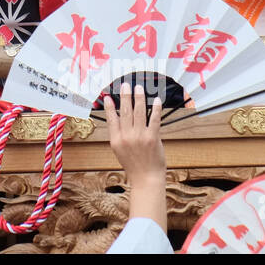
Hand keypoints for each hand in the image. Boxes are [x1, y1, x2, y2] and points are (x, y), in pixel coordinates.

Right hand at [103, 83, 166, 229]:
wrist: (146, 179)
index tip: (109, 96)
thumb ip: (118, 134)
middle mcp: (127, 136)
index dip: (110, 106)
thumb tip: (116, 118)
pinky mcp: (153, 138)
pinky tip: (156, 101)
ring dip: (139, 98)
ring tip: (139, 88)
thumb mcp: (119, 150)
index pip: (112, 118)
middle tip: (125, 85)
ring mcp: (140, 136)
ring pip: (139, 112)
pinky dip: (155, 109)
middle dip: (125, 96)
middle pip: (125, 111)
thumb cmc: (133, 165)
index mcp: (116, 140)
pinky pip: (154, 120)